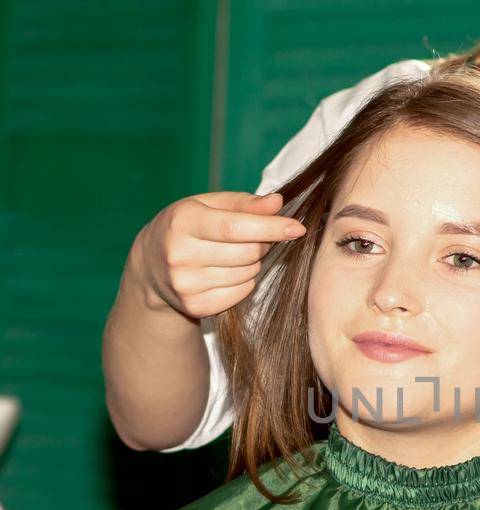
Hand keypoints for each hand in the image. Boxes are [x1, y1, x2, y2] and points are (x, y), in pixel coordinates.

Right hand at [131, 191, 306, 319]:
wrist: (151, 266)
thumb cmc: (187, 227)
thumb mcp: (208, 205)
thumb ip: (244, 204)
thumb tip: (278, 202)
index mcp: (183, 222)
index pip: (236, 228)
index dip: (271, 228)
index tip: (297, 228)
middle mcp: (179, 254)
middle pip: (247, 253)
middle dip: (261, 244)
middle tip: (254, 239)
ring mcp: (185, 284)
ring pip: (247, 274)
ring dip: (253, 263)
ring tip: (235, 254)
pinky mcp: (194, 306)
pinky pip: (241, 293)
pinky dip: (245, 282)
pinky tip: (228, 272)